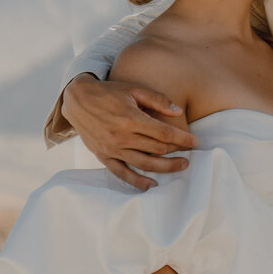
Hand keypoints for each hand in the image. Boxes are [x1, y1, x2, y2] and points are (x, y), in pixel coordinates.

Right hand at [61, 75, 195, 189]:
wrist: (77, 100)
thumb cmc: (109, 92)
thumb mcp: (133, 89)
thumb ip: (157, 99)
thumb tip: (178, 111)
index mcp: (131, 118)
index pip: (164, 133)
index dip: (183, 139)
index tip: (195, 141)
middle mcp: (122, 136)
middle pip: (157, 150)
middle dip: (177, 152)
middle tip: (190, 153)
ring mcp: (112, 148)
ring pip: (144, 164)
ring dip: (165, 168)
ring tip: (181, 166)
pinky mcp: (103, 156)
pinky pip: (122, 173)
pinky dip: (137, 181)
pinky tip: (151, 184)